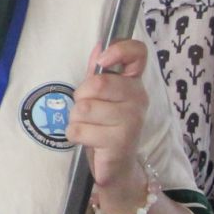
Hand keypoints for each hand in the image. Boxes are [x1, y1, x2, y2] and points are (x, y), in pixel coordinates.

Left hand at [68, 39, 148, 194]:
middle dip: (80, 97)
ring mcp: (131, 121)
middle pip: (97, 84)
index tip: (103, 59)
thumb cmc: (105, 127)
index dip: (119, 49)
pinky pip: (79, 129)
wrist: (117, 167)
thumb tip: (98, 46)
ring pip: (83, 108)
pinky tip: (89, 141)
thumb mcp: (100, 97)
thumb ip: (98, 73)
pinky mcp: (119, 142)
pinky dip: (75, 135)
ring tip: (89, 127)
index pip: (138, 53)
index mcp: (134, 83)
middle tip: (87, 110)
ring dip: (76, 119)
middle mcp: (138, 98)